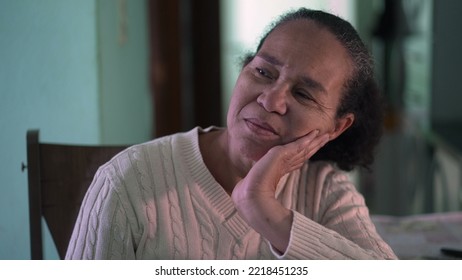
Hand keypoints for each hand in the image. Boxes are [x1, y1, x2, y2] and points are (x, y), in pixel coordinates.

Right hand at [232, 130, 329, 252]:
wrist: (252, 196)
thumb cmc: (259, 198)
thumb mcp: (272, 194)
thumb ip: (279, 190)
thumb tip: (287, 211)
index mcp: (280, 168)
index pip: (298, 158)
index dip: (309, 151)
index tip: (318, 145)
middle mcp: (281, 161)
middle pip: (303, 151)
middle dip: (315, 144)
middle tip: (328, 135)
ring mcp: (280, 156)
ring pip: (303, 147)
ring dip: (314, 141)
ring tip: (324, 134)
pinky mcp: (280, 154)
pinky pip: (297, 145)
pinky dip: (306, 139)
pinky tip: (314, 134)